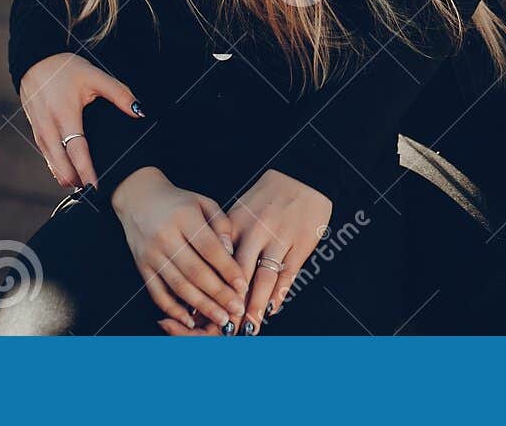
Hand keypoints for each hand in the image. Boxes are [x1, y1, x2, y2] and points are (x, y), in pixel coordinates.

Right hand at [18, 53, 140, 189]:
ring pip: (51, 162)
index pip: (77, 151)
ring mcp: (40, 130)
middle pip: (61, 163)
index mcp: (65, 115)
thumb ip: (119, 94)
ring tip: (82, 187)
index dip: (87, 171)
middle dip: (75, 180)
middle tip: (92, 192)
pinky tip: (66, 175)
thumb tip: (139, 112)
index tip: (97, 186)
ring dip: (65, 176)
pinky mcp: (35, 130)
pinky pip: (46, 155)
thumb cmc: (67, 69)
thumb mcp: (95, 76)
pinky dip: (56, 167)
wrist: (34, 61)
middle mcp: (49, 127)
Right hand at [112, 168, 249, 332]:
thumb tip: (230, 252)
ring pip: (178, 285)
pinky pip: (157, 292)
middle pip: (195, 271)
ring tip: (219, 318)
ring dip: (201, 305)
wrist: (138, 198)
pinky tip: (188, 319)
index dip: (227, 269)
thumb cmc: (177, 201)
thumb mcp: (204, 202)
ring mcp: (152, 254)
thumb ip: (221, 224)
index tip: (242, 285)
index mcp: (184, 217)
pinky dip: (172, 309)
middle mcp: (165, 237)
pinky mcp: (142, 266)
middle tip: (236, 309)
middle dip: (218, 294)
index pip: (209, 248)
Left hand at [226, 169, 331, 333]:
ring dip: (256, 306)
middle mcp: (256, 231)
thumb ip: (227, 239)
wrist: (303, 175)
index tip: (202, 312)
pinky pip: (288, 272)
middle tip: (225, 329)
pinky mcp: (300, 242)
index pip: (219, 263)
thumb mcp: (241, 211)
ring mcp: (279, 237)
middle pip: (240, 275)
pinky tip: (273, 308)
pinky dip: (280, 292)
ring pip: (265, 278)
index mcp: (236, 224)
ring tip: (249, 328)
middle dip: (232, 304)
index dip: (211, 289)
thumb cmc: (267, 197)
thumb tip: (212, 274)